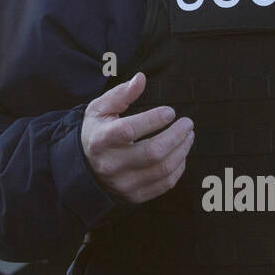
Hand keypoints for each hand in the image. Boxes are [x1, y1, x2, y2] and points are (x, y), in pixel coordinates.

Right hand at [80, 72, 193, 203]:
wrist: (85, 169)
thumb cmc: (97, 132)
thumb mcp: (99, 109)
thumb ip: (121, 94)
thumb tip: (141, 78)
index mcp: (101, 140)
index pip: (129, 130)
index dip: (153, 120)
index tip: (170, 112)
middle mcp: (111, 164)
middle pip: (152, 153)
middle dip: (176, 136)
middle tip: (188, 123)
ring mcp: (124, 183)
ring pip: (162, 169)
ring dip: (182, 150)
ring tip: (188, 135)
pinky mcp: (135, 195)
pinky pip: (165, 183)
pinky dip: (179, 167)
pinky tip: (181, 154)